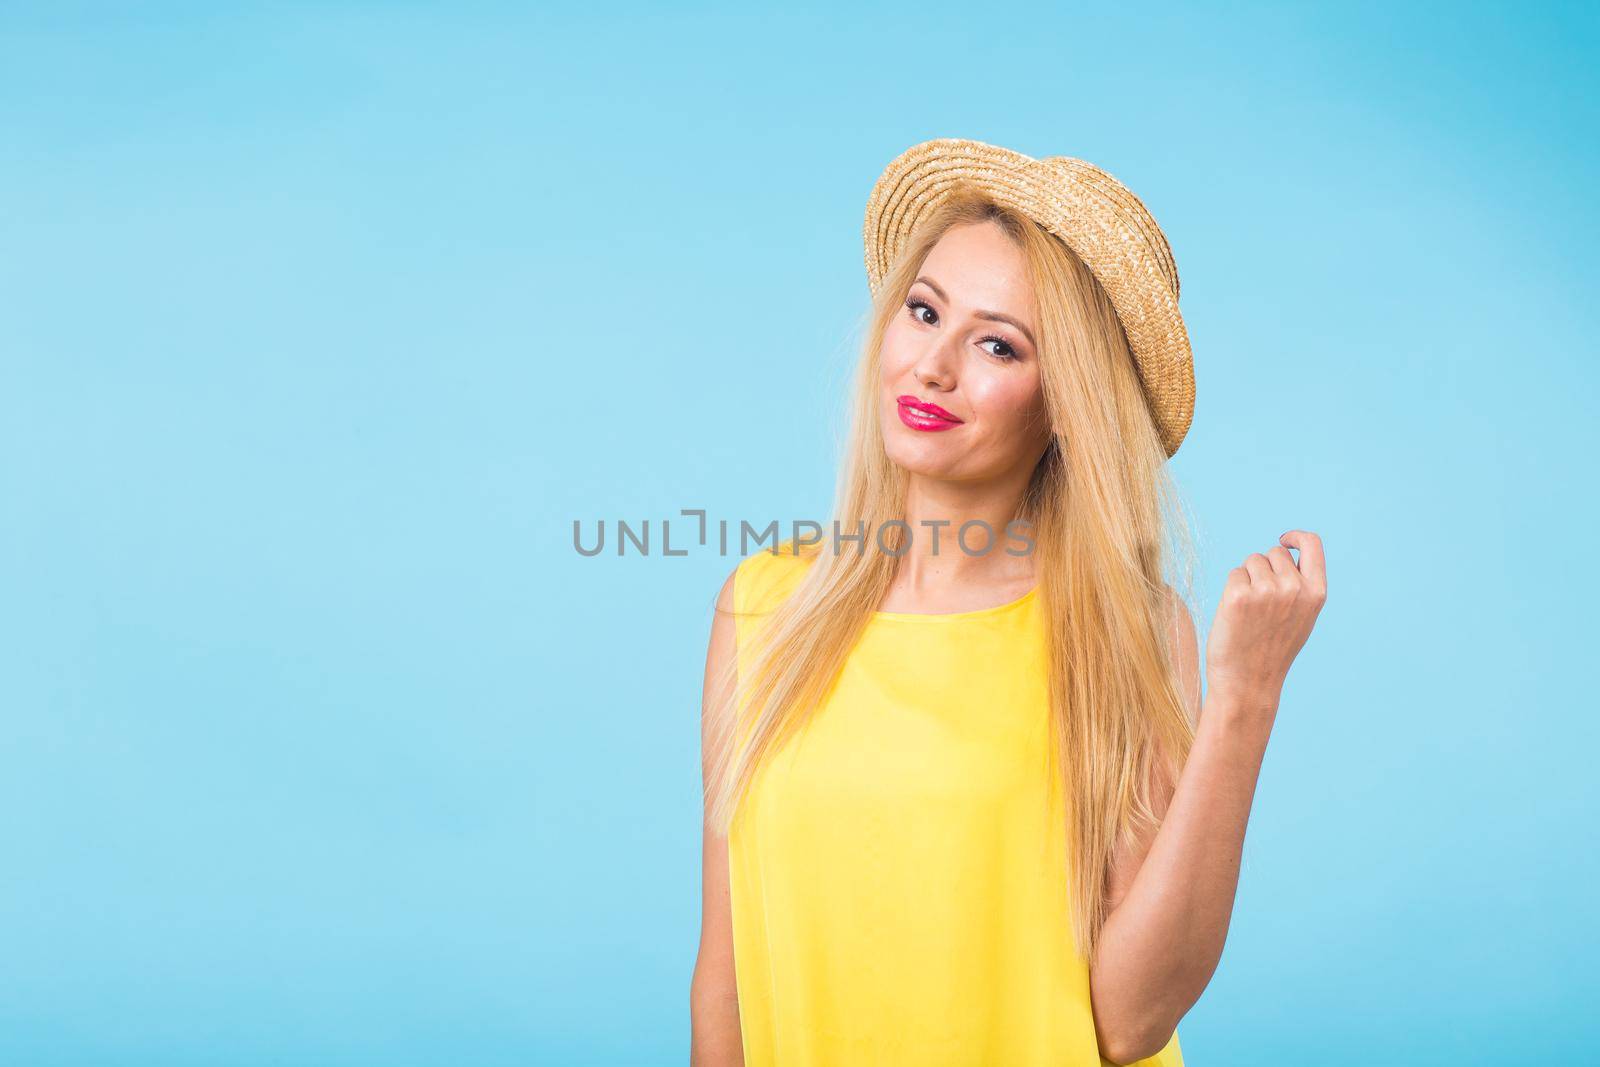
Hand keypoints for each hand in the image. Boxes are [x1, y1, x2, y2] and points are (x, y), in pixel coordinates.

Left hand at [1205, 530, 1327, 719]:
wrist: (1249, 683)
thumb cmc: (1272, 649)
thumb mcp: (1301, 618)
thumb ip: (1299, 586)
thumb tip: (1283, 555)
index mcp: (1315, 593)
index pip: (1312, 544)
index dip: (1295, 537)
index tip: (1283, 540)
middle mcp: (1294, 588)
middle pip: (1273, 553)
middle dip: (1264, 569)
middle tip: (1261, 604)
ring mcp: (1267, 591)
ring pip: (1251, 562)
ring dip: (1247, 579)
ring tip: (1250, 612)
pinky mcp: (1239, 595)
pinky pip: (1234, 574)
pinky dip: (1232, 589)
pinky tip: (1236, 614)